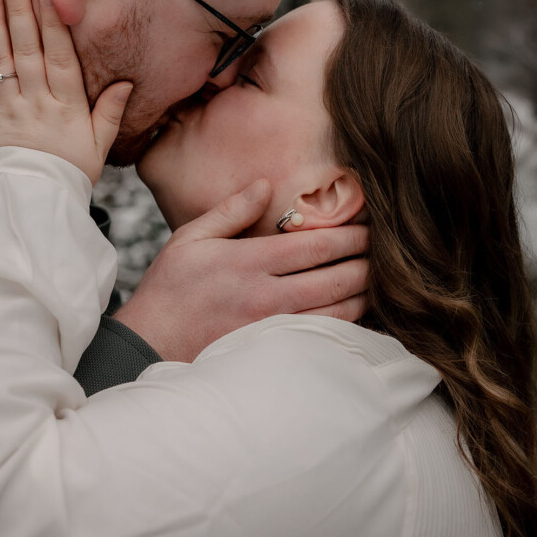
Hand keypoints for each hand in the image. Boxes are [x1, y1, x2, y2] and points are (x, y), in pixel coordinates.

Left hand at [0, 0, 131, 184]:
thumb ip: (110, 112)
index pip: (60, 57)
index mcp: (68, 106)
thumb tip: (125, 83)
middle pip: (28, 50)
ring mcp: (9, 110)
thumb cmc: (70, 174)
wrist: (34, 205)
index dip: (54, 24)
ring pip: (1, 61)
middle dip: (21, 13)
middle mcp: (37, 102)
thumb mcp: (99, 147)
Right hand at [113, 180, 368, 361]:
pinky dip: (347, 324)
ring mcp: (273, 328)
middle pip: (336, 278)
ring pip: (337, 312)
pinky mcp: (273, 352)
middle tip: (388, 252)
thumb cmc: (169, 289)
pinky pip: (322, 338)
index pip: (315, 246)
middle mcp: (266, 296)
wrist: (148, 344)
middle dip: (367, 263)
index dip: (349, 235)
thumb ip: (231, 210)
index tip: (369, 226)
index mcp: (249, 262)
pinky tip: (357, 313)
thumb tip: (265, 184)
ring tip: (380, 281)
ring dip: (364, 295)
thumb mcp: (191, 238)